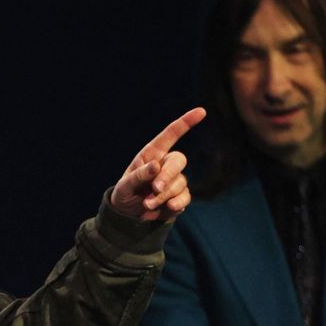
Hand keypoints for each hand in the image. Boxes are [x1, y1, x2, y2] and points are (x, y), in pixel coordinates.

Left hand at [110, 107, 206, 221]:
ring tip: (146, 203)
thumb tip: (155, 166)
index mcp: (152, 154)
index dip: (186, 122)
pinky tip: (167, 207)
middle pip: (179, 160)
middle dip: (168, 175)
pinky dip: (175, 204)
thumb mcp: (124, 186)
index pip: (171, 134)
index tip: (201, 111)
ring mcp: (175, 180)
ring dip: (163, 196)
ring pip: (180, 183)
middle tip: (154, 189)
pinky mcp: (180, 196)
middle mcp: (166, 164)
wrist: (130, 214)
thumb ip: (138, 176)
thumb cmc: (125, 193)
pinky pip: (185, 197)